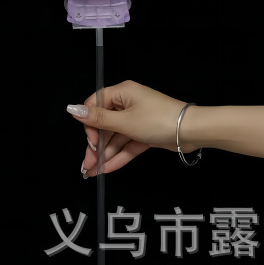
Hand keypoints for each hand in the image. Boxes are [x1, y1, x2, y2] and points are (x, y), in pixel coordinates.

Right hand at [68, 80, 197, 177]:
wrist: (190, 131)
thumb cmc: (161, 119)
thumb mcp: (124, 121)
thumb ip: (97, 119)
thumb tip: (73, 109)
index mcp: (122, 93)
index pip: (96, 105)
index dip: (90, 124)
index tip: (91, 140)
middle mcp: (128, 104)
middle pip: (105, 125)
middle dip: (96, 146)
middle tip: (88, 163)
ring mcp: (136, 120)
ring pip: (115, 138)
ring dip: (105, 155)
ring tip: (93, 171)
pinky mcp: (144, 133)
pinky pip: (126, 145)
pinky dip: (118, 156)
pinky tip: (107, 168)